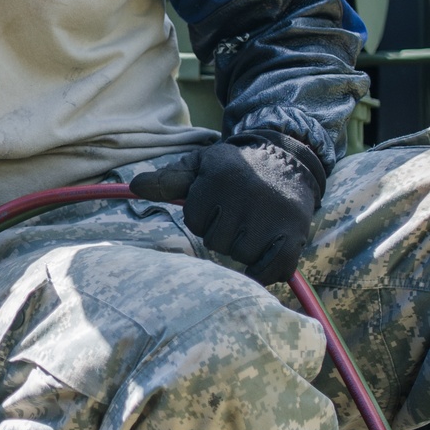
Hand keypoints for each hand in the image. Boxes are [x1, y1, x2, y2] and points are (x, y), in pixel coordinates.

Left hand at [129, 133, 323, 284]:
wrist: (287, 159)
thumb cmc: (234, 168)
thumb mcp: (201, 165)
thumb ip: (169, 179)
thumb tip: (135, 187)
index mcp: (220, 177)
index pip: (195, 220)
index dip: (203, 217)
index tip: (216, 205)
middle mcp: (247, 195)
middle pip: (217, 241)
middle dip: (223, 233)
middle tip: (236, 217)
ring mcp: (272, 215)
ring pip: (241, 255)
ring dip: (243, 249)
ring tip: (253, 228)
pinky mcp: (294, 232)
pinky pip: (273, 267)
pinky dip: (265, 270)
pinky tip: (261, 260)